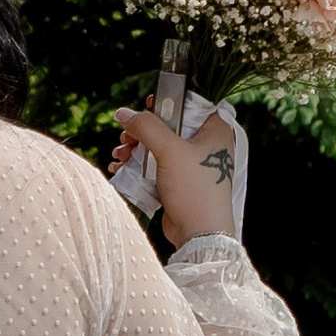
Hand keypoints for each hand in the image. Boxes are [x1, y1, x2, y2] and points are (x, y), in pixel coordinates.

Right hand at [114, 105, 239, 247]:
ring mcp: (192, 165)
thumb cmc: (195, 190)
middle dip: (142, 132)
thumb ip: (146, 127)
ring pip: (158, 147)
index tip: (147, 106)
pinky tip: (121, 170)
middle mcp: (205, 146)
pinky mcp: (180, 182)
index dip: (166, 102)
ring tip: (120, 157)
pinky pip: (156, 167)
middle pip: (168, 126)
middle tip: (126, 138)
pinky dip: (138, 167)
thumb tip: (123, 112)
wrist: (199, 234)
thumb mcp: (170, 151)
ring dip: (135, 150)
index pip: (189, 104)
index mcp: (214, 131)